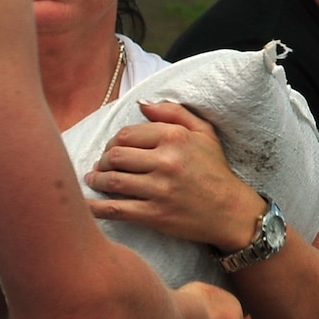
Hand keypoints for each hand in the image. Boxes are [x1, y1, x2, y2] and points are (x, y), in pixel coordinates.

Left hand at [84, 101, 265, 250]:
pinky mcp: (155, 214)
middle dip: (103, 160)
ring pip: (112, 180)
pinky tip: (87, 204)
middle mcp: (166, 161)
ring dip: (97, 180)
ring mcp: (159, 189)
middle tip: (102, 165)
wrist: (232, 212)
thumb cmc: (215, 170)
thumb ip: (173, 113)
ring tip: (94, 180)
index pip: (127, 134)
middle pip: (115, 155)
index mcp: (174, 137)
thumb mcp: (203, 132)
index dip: (113, 142)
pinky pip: (116, 208)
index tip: (112, 149)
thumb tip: (141, 104)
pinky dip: (96, 207)